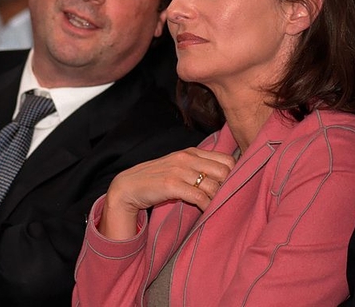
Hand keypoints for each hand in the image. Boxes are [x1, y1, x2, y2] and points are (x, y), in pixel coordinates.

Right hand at [99, 148, 234, 238]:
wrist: (130, 186)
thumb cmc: (157, 178)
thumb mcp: (180, 167)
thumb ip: (199, 167)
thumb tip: (226, 177)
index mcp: (191, 152)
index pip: (226, 159)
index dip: (234, 175)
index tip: (232, 188)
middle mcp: (187, 158)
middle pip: (224, 172)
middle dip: (228, 188)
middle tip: (226, 200)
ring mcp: (178, 170)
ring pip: (213, 186)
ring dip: (217, 200)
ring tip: (216, 207)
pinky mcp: (171, 184)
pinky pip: (199, 198)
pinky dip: (206, 207)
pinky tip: (205, 212)